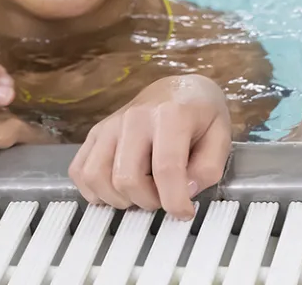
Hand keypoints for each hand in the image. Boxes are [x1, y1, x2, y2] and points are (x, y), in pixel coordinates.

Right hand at [69, 75, 230, 218]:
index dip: (174, 200)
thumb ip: (208, 168)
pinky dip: (94, 190)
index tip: (184, 212)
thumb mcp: (222, 137)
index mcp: (171, 115)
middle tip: (164, 198)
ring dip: (119, 198)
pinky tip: (117, 189)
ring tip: (141, 194)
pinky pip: (79, 170)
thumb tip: (184, 192)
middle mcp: (135, 117)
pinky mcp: (95, 133)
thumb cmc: (202, 115)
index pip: (166, 168)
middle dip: (148, 201)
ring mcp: (110, 124)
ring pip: (97, 176)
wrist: (180, 90)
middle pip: (127, 178)